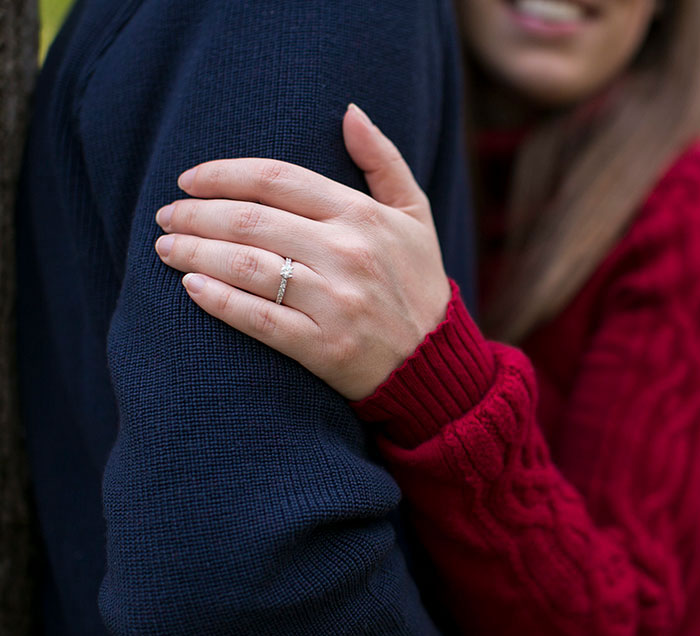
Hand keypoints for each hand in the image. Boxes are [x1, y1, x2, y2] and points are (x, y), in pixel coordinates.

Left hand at [153, 104, 451, 400]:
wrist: (436, 362)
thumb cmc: (418, 282)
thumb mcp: (416, 215)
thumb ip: (383, 160)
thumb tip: (349, 112)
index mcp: (364, 216)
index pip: (276, 179)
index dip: (223, 174)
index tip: (189, 179)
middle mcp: (348, 253)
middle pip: (251, 220)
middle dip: (195, 214)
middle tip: (166, 215)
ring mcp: (335, 302)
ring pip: (246, 265)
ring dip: (195, 252)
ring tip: (166, 247)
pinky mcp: (324, 347)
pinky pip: (258, 318)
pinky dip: (218, 300)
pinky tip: (190, 287)